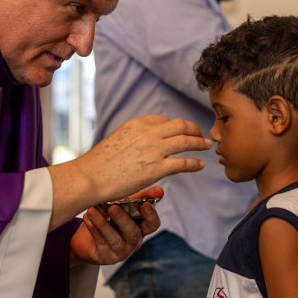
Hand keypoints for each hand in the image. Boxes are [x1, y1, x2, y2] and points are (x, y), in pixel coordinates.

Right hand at [47, 115, 208, 229]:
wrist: (90, 177)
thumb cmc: (98, 164)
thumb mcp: (117, 140)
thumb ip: (133, 138)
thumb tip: (141, 145)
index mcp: (137, 124)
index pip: (164, 120)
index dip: (176, 125)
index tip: (183, 131)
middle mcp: (147, 133)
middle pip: (180, 125)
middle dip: (194, 129)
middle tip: (201, 135)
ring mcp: (153, 150)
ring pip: (186, 141)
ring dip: (199, 143)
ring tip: (207, 146)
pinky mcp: (156, 169)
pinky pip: (183, 163)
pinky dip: (195, 163)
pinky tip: (201, 165)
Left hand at [70, 186, 162, 265]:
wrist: (87, 237)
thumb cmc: (110, 218)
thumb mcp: (124, 205)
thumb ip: (140, 197)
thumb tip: (160, 191)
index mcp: (141, 228)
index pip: (152, 224)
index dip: (151, 215)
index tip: (145, 204)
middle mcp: (133, 241)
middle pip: (133, 233)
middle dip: (123, 219)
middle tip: (113, 207)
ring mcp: (119, 251)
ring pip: (114, 240)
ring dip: (103, 224)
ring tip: (92, 210)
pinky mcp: (104, 256)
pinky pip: (99, 242)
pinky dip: (93, 228)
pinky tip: (87, 217)